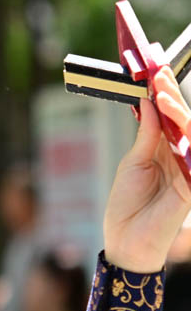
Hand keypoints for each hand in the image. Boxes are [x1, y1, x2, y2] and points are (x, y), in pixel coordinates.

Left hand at [103, 67, 190, 271]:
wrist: (126, 240)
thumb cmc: (127, 204)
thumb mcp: (132, 163)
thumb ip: (146, 135)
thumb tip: (149, 102)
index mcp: (165, 148)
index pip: (169, 116)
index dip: (163, 93)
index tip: (153, 71)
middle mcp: (181, 154)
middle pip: (182, 119)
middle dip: (170, 95)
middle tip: (157, 74)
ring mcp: (190, 168)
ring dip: (178, 111)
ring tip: (162, 94)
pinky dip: (188, 138)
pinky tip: (178, 122)